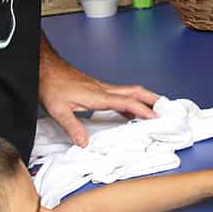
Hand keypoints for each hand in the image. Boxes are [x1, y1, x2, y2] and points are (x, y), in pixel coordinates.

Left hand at [39, 54, 159, 146]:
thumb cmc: (52, 85)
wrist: (45, 68)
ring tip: (155, 109)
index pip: (128, 102)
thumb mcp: (58, 110)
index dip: (144, 111)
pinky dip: (132, 101)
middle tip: (168, 108)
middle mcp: (104, 90)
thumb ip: (72, 127)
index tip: (157, 119)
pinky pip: (121, 94)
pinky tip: (130, 110)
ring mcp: (102, 88)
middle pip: (136, 92)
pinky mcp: (97, 88)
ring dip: (145, 99)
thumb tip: (85, 143)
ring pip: (130, 91)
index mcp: (98, 96)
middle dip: (153, 100)